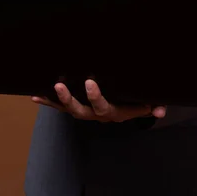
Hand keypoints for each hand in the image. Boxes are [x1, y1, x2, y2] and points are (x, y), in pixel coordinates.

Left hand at [31, 79, 166, 122]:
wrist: (129, 109)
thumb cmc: (138, 101)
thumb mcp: (146, 104)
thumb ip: (153, 106)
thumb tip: (161, 110)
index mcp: (112, 112)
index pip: (103, 106)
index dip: (95, 96)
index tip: (90, 82)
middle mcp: (96, 114)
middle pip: (80, 110)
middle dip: (69, 99)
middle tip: (60, 85)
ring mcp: (85, 111)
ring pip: (68, 109)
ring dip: (55, 101)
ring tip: (42, 92)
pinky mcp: (77, 107)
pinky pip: (60, 107)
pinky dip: (48, 103)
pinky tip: (35, 97)